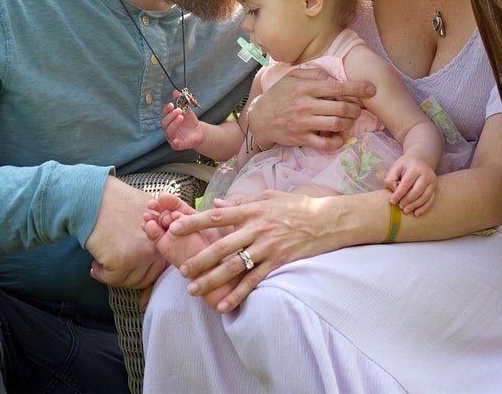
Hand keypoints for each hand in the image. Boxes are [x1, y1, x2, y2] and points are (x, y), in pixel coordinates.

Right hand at [85, 175, 168, 289]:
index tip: (129, 269)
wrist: (94, 198)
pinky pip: (113, 279)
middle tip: (114, 267)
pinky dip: (101, 273)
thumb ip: (155, 231)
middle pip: (147, 277)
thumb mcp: (147, 211)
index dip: (143, 270)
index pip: (160, 267)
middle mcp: (156, 247)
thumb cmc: (117, 202)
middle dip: (128, 275)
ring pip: (130, 281)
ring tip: (103, 261)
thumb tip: (153, 254)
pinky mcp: (123, 261)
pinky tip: (95, 262)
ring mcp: (141, 255)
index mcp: (163, 237)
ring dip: (114, 275)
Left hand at [160, 191, 344, 311]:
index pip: (217, 216)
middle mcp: (257, 229)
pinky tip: (223, 305)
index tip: (174, 228)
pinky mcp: (278, 262)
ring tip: (193, 290)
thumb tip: (217, 204)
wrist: (327, 220)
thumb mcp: (268, 197)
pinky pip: (254, 281)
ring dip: (211, 279)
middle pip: (221, 246)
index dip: (194, 223)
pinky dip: (238, 294)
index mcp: (252, 211)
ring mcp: (267, 247)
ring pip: (234, 266)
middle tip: (180, 271)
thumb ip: (242, 202)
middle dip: (199, 260)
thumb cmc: (296, 206)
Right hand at [162, 90, 204, 149]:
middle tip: (179, 110)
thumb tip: (175, 91)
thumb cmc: (189, 121)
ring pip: (169, 132)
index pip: (164, 115)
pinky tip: (175, 140)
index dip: (166, 110)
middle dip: (171, 116)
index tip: (172, 104)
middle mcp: (167, 129)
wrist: (199, 132)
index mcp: (168, 120)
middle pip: (165, 123)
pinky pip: (174, 145)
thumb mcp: (186, 110)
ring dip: (173, 124)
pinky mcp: (177, 145)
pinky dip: (174, 142)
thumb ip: (180, 101)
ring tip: (181, 117)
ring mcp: (172, 137)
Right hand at [246, 67, 374, 152]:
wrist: (260, 118)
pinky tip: (339, 137)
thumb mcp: (292, 77)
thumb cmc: (279, 95)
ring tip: (349, 120)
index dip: (357, 88)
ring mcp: (303, 123)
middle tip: (358, 109)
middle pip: (341, 108)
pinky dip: (337, 142)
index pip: (337, 87)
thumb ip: (313, 73)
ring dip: (349, 123)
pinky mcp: (301, 139)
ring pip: (336, 125)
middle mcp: (305, 105)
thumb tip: (333, 75)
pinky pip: (325, 144)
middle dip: (356, 109)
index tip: (372, 89)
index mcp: (305, 88)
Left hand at [385, 157, 436, 215]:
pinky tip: (416, 213)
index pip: (406, 183)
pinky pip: (431, 200)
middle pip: (417, 191)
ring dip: (414, 205)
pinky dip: (424, 208)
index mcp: (415, 168)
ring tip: (405, 210)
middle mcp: (426, 174)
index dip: (399, 194)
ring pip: (424, 197)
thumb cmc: (405, 166)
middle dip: (407, 200)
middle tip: (400, 206)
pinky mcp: (435, 188)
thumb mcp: (396, 167)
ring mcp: (432, 181)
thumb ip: (390, 178)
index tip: (392, 201)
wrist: (420, 160)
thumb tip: (393, 192)